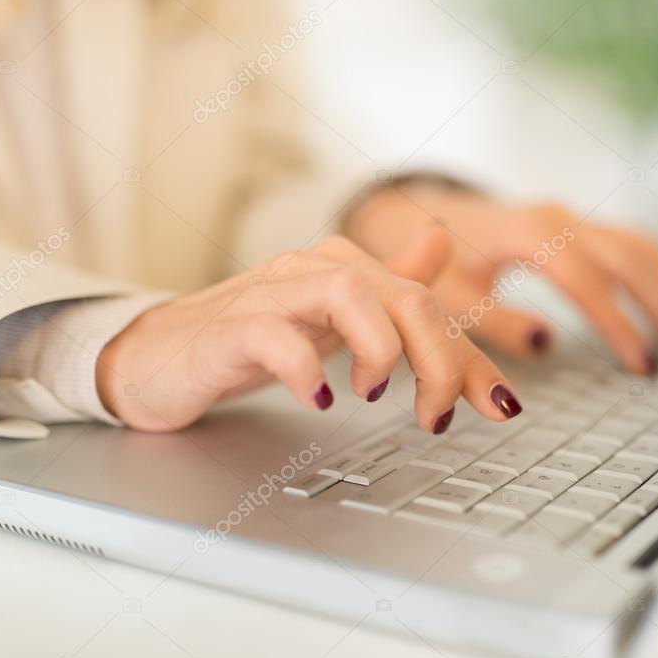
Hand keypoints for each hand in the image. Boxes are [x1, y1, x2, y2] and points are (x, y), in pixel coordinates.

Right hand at [96, 234, 522, 432]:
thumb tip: (441, 241)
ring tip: (375, 395)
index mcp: (349, 270)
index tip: (500, 408)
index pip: (431, 307)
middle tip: (436, 416)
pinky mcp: (231, 329)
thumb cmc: (250, 339)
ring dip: (382, 353)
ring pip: (351, 296)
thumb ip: (390, 285)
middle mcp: (316, 270)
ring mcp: (272, 295)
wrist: (157, 355)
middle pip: (407, 298)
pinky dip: (307, 370)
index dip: (473, 360)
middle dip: (441, 363)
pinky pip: (277, 337)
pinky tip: (319, 400)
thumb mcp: (334, 317)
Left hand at [348, 186, 657, 372]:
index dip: (618, 324)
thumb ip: (496, 322)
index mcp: (528, 234)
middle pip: (630, 258)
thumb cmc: (432, 265)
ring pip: (638, 249)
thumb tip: (549, 344)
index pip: (588, 281)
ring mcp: (572, 218)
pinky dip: (653, 282)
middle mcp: (559, 218)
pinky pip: (630, 248)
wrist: (418, 217)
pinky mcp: (578, 226)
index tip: (641, 365)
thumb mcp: (451, 298)